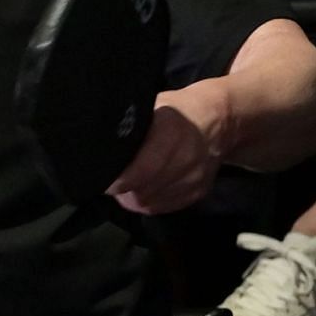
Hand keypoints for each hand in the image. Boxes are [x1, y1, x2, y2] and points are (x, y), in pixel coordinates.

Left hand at [106, 80, 232, 214]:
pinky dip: (149, 202)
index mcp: (171, 133)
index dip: (116, 180)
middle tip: (106, 182)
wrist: (218, 120)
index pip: (140, 170)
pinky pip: (165, 207)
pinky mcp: (199, 192)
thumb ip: (128, 128)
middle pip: (142, 192)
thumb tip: (97, 142)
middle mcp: (186, 158)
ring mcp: (195, 178)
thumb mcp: (149, 107)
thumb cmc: (175, 110)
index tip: (99, 177)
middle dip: (120, 191)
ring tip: (122, 186)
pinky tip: (140, 190)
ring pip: (151, 203)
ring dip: (132, 198)